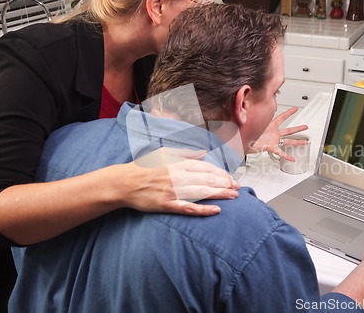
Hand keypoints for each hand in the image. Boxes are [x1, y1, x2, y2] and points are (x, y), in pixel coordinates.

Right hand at [118, 148, 239, 215]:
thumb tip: (203, 152)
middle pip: (208, 179)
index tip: (232, 178)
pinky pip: (188, 207)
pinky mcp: (167, 204)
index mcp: (179, 163)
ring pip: (202, 192)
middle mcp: (178, 176)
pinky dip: (203, 209)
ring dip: (220, 194)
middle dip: (225, 183)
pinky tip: (216, 210)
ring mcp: (173, 191)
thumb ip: (185, 153)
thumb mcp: (165, 153)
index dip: (222, 173)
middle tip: (238, 188)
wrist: (125, 182)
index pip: (206, 168)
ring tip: (233, 196)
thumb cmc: (144, 167)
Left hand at [249, 107, 307, 160]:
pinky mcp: (271, 148)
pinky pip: (281, 152)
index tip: (295, 109)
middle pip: (289, 130)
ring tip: (305, 142)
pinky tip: (292, 158)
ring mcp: (273, 141)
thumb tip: (250, 105)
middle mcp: (274, 133)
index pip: (282, 117)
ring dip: (297, 142)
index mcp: (270, 126)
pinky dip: (286, 156)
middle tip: (305, 127)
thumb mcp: (253, 122)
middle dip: (298, 128)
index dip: (289, 113)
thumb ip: (254, 114)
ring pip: (288, 141)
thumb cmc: (247, 133)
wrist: (242, 143)